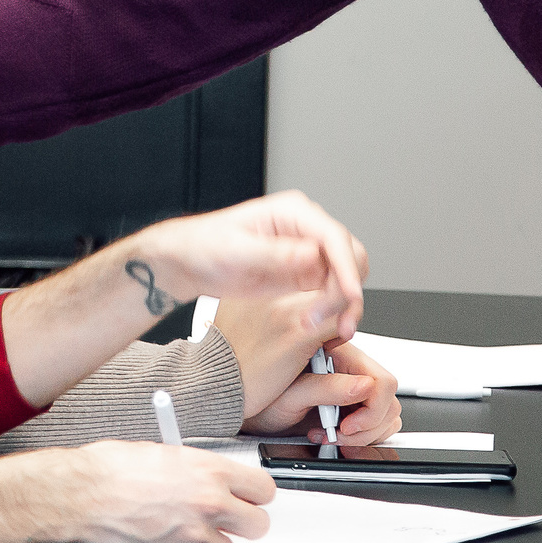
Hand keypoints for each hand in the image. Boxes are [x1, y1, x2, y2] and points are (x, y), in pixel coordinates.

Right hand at [0, 441, 274, 542]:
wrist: (76, 498)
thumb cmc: (106, 470)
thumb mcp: (160, 453)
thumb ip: (193, 469)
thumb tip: (207, 477)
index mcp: (208, 471)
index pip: (263, 489)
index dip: (256, 495)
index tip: (249, 497)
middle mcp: (208, 505)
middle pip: (258, 525)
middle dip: (244, 524)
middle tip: (228, 520)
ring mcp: (192, 537)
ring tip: (185, 531)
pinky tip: (156, 539)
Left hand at [117, 191, 367, 340]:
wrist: (190, 263)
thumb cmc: (205, 245)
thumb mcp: (236, 250)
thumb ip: (275, 254)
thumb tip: (312, 255)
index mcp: (293, 212)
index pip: (333, 237)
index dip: (346, 267)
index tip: (351, 294)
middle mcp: (307, 230)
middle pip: (350, 257)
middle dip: (348, 290)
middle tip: (336, 321)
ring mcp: (309, 253)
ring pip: (347, 278)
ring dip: (344, 305)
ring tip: (331, 329)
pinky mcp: (306, 275)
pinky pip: (333, 292)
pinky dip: (335, 311)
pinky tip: (326, 327)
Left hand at [224, 302, 401, 443]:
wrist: (236, 401)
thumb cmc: (253, 390)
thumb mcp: (290, 395)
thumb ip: (328, 388)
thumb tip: (365, 387)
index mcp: (337, 352)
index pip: (381, 381)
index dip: (371, 410)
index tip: (347, 427)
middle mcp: (347, 364)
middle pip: (388, 399)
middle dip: (368, 425)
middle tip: (339, 435)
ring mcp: (349, 382)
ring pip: (386, 410)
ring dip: (365, 430)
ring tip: (333, 435)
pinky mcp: (348, 399)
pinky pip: (375, 416)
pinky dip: (361, 431)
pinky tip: (333, 432)